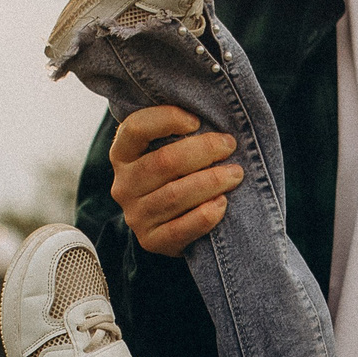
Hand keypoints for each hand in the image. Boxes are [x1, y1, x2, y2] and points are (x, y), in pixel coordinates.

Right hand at [109, 106, 243, 256]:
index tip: (197, 121)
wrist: (171, 225)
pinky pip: (180, 229)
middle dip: (203, 151)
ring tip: (235, 174)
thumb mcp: (168, 150)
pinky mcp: (151, 241)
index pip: (136, 128)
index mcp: (122, 154)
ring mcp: (135, 216)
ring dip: (211, 182)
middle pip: (164, 162)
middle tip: (229, 146)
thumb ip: (179, 134)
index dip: (167, 119)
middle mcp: (123, 185)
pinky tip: (222, 203)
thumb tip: (215, 115)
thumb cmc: (178, 176)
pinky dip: (205, 215)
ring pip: (175, 195)